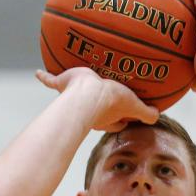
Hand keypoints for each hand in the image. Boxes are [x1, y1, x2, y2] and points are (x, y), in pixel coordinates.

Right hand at [36, 67, 159, 131]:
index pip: (117, 121)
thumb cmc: (109, 100)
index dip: (123, 120)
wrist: (86, 94)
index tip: (126, 117)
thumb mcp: (132, 105)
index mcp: (107, 115)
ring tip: (73, 80)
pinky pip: (50, 81)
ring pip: (72, 96)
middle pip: (96, 110)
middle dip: (100, 106)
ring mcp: (73, 98)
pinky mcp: (62, 85)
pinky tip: (38, 73)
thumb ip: (145, 113)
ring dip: (71, 91)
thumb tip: (157, 116)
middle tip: (104, 96)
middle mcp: (90, 110)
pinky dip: (44, 77)